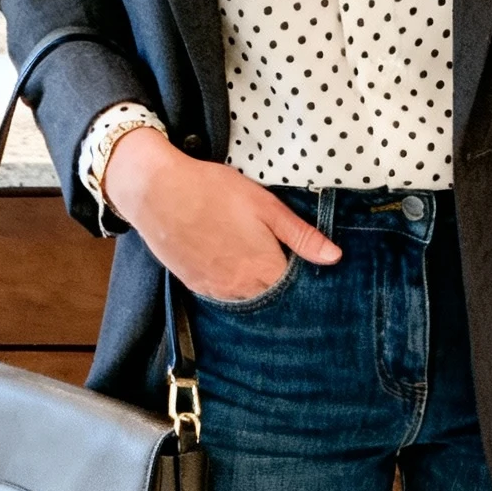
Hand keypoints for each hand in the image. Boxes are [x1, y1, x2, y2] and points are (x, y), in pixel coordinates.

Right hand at [105, 128, 341, 299]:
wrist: (157, 192)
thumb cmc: (213, 191)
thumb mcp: (266, 206)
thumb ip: (301, 236)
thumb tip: (334, 257)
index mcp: (265, 270)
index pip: (295, 291)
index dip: (304, 281)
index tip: (306, 269)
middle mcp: (242, 289)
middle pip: (271, 298)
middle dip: (280, 287)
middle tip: (278, 260)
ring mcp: (216, 290)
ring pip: (247, 299)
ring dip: (255, 288)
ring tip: (253, 261)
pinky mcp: (195, 285)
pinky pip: (223, 295)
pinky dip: (232, 285)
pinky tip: (229, 264)